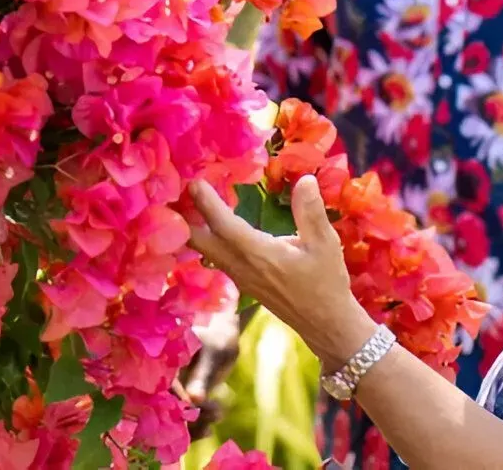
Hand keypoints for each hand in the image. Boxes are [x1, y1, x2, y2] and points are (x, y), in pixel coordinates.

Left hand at [187, 175, 376, 366]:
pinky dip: (208, 239)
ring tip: (188, 202)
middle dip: (185, 217)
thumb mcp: (326, 244)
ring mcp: (240, 277)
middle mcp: (243, 267)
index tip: (194, 182)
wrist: (324, 323)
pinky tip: (212, 226)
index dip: (207, 204)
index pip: (224, 226)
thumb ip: (311, 212)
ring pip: (207, 251)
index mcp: (260, 255)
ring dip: (194, 228)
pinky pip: (217, 257)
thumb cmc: (327, 283)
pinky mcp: (244, 281)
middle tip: (176, 191)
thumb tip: (304, 180)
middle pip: (201, 243)